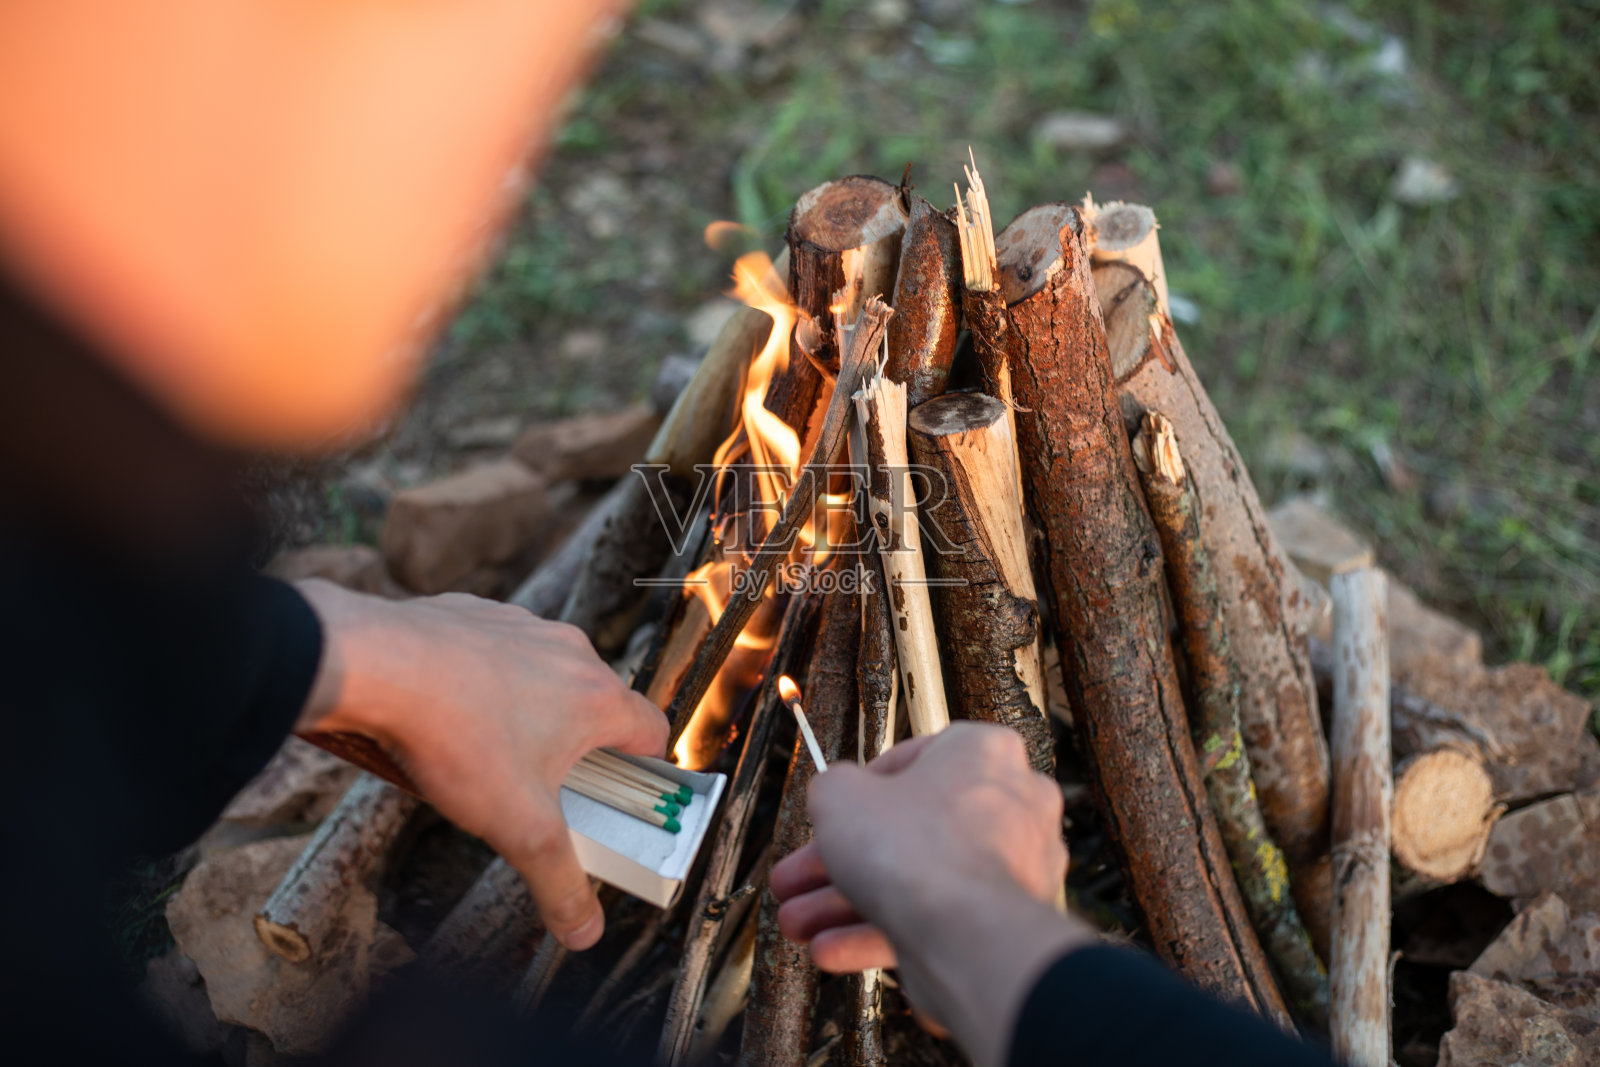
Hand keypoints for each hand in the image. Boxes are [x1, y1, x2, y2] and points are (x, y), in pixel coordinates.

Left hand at [295, 580, 667, 950]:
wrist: (375, 664)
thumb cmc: (454, 735)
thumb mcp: (517, 827)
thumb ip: (559, 881)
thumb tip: (585, 930)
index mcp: (596, 697)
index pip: (653, 731)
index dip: (645, 769)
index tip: (621, 796)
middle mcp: (568, 652)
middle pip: (596, 706)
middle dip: (578, 749)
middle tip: (545, 789)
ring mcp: (521, 627)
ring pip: (545, 676)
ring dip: (530, 713)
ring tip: (488, 755)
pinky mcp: (476, 615)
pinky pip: (497, 653)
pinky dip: (484, 683)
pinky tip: (451, 716)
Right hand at [770, 723, 1092, 1066]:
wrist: (967, 937)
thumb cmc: (919, 853)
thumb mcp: (839, 796)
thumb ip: (831, 786)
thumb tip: (833, 793)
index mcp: (982, 753)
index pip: (910, 760)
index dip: (858, 790)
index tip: (833, 810)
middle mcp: (1010, 805)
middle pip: (906, 829)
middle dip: (839, 861)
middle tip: (802, 876)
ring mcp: (1013, 867)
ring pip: (916, 879)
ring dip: (849, 902)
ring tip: (801, 920)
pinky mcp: (1002, 919)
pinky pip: (935, 918)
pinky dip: (881, 932)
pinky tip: (832, 946)